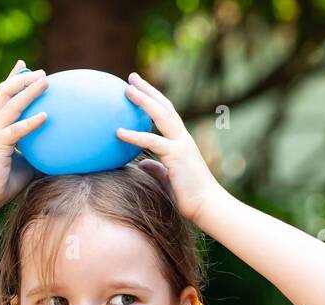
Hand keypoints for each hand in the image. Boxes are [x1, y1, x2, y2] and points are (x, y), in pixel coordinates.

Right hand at [0, 60, 48, 210]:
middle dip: (22, 78)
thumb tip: (64, 153)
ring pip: (10, 104)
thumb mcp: (27, 165)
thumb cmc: (3, 184)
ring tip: (46, 81)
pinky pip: (17, 131)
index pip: (4, 97)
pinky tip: (47, 116)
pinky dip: (31, 122)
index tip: (25, 65)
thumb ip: (39, 153)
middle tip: (43, 72)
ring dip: (29, 91)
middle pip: (4, 92)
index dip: (13, 78)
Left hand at [116, 72, 226, 224]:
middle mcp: (182, 138)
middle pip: (164, 106)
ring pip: (161, 115)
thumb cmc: (189, 197)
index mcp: (181, 142)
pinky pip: (152, 142)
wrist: (207, 207)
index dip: (153, 99)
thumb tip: (142, 164)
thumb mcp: (167, 179)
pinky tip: (117, 131)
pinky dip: (134, 135)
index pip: (166, 113)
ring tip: (126, 89)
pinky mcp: (176, 155)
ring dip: (143, 100)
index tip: (138, 88)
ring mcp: (181, 144)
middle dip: (148, 90)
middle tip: (131, 77)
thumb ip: (155, 169)